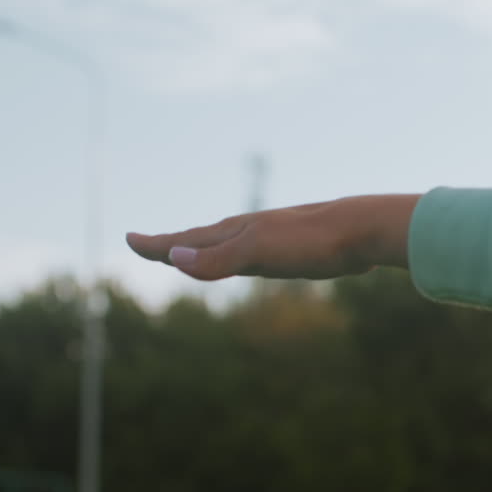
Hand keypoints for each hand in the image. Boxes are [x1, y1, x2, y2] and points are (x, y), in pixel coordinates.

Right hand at [126, 194, 420, 280]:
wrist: (363, 230)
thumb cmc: (312, 242)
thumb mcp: (260, 253)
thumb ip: (219, 260)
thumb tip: (174, 259)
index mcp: (236, 232)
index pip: (185, 241)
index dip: (156, 244)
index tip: (128, 238)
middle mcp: (249, 231)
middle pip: (201, 239)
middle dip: (172, 245)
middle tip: (147, 246)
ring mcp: (271, 239)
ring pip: (227, 245)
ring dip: (203, 249)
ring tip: (190, 254)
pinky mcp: (294, 250)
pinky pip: (252, 254)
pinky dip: (236, 257)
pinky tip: (250, 261)